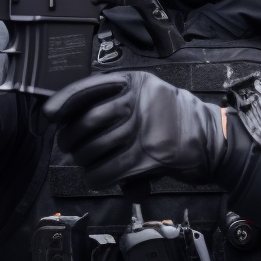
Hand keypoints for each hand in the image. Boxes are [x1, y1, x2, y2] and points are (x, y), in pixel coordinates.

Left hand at [44, 71, 227, 188]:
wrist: (212, 139)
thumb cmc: (177, 119)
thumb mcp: (150, 95)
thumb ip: (119, 99)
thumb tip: (74, 115)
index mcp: (136, 82)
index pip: (90, 87)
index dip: (64, 101)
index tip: (48, 114)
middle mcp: (140, 101)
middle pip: (89, 120)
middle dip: (72, 137)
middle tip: (70, 146)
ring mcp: (146, 129)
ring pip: (96, 147)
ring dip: (84, 160)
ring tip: (85, 163)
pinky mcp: (150, 157)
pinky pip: (110, 170)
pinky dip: (97, 177)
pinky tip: (95, 178)